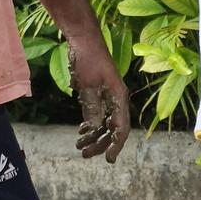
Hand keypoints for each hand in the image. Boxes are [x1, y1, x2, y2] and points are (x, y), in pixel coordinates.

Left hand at [69, 36, 130, 162]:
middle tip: (83, 154)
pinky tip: (82, 130)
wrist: (84, 40)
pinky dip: (91, 124)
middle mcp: (116, 99)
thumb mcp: (87, 85)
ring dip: (93, 135)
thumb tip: (95, 129)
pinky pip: (98, 114)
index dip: (116, 145)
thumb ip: (92, 107)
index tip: (108, 160)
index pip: (121, 128)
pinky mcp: (99, 93)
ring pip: (104, 123)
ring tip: (79, 145)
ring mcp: (108, 96)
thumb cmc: (87, 59)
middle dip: (99, 143)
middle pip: (112, 129)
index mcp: (118, 97)